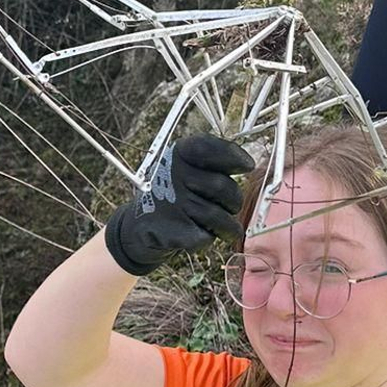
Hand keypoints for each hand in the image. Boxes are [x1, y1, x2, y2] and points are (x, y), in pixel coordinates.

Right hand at [104, 133, 253, 276]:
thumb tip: (249, 163)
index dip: (234, 156)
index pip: (210, 148)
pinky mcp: (170, 231)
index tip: (248, 166)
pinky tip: (200, 234)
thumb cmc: (173, 194)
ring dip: (228, 226)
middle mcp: (173, 175)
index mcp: (178, 154)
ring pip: (218, 217)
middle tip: (231, 206)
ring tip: (226, 229)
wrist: (138, 227)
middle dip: (234, 200)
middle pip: (223, 187)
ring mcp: (171, 204)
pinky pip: (205, 237)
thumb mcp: (187, 167)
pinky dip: (208, 238)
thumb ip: (215, 161)